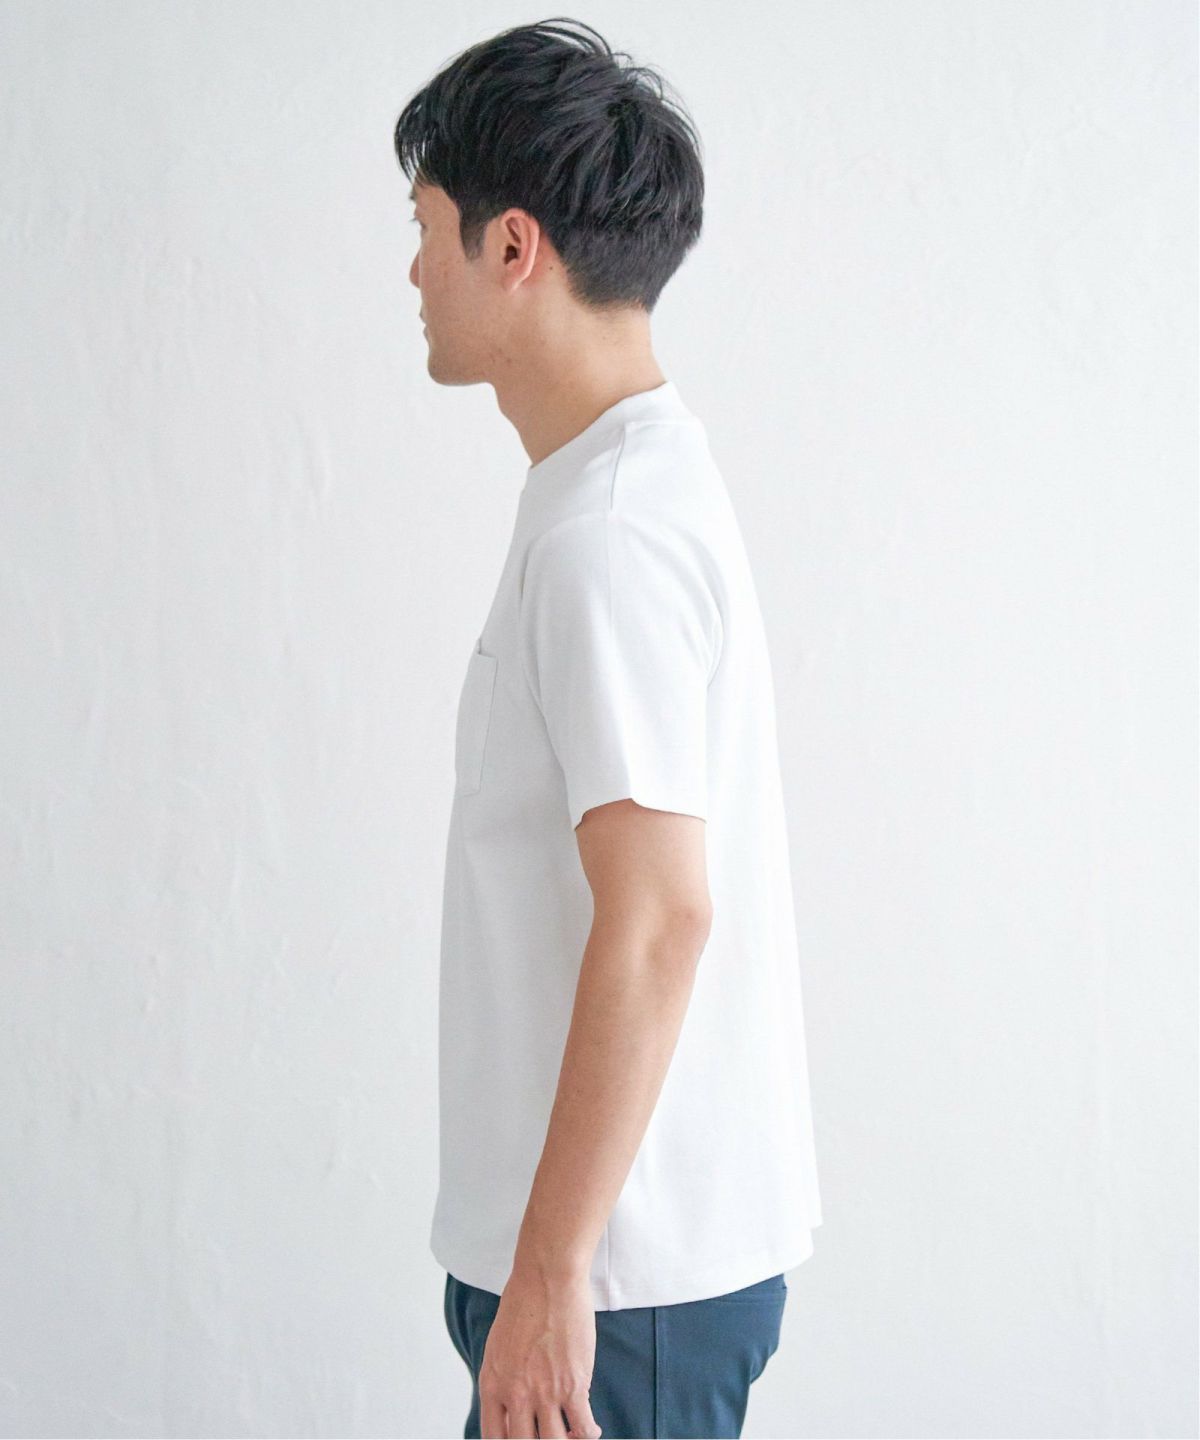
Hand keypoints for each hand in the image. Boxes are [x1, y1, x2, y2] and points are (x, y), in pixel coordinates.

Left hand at [478, 1261, 603, 1438]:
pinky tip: (590, 1428)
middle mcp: (515, 1395)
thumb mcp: (499, 1347)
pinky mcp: (573, 1386)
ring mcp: (545, 1393)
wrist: (548, 1278)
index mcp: (492, 1385)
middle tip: (550, 1433)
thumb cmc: (524, 1303)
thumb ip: (505, 1380)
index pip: (493, 1438)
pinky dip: (588, 1434)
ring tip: (571, 1434)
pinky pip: (583, 1428)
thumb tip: (518, 1406)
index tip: (524, 1438)